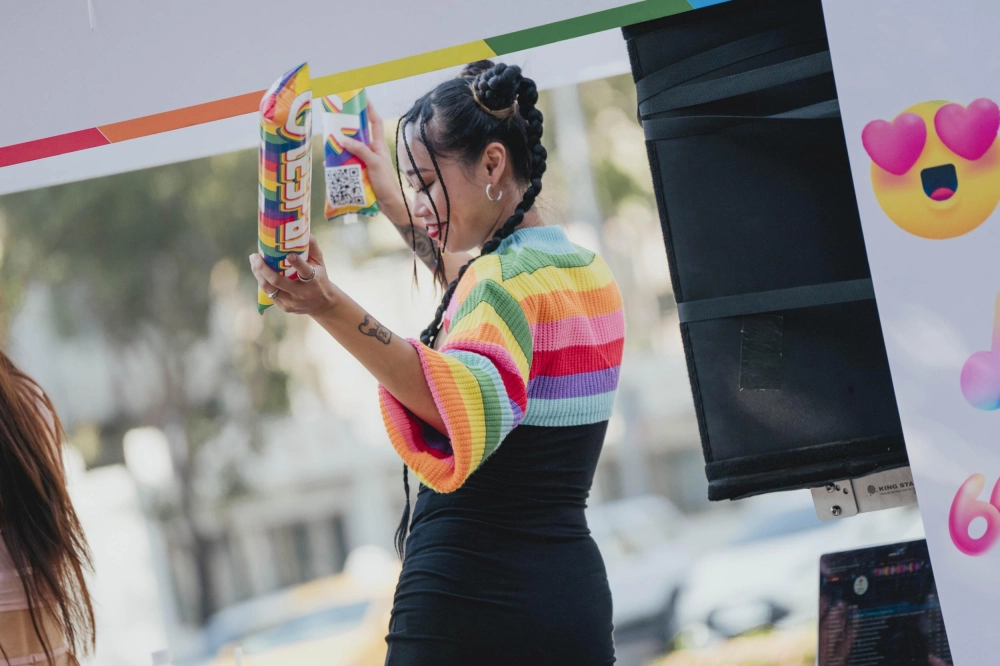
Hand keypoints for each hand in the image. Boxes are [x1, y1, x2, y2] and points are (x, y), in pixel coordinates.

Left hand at [250, 235, 340, 315]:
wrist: (323, 305)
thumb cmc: (320, 279)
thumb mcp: (321, 264)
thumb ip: (313, 248)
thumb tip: (305, 231)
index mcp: (314, 280)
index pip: (304, 271)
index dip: (296, 263)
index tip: (288, 254)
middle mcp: (302, 293)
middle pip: (278, 281)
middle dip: (263, 268)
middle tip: (255, 256)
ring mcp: (292, 301)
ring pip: (269, 289)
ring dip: (258, 274)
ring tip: (253, 262)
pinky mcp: (285, 307)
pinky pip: (269, 294)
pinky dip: (262, 282)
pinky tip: (258, 272)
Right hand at [340, 101, 406, 220]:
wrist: (390, 206)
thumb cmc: (386, 183)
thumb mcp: (374, 164)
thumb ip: (360, 150)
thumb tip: (343, 138)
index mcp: (379, 146)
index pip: (374, 123)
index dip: (369, 110)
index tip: (362, 98)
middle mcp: (372, 152)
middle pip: (358, 135)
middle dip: (347, 128)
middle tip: (335, 120)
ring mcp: (365, 162)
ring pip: (350, 150)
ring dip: (340, 147)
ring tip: (328, 141)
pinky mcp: (359, 173)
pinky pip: (346, 164)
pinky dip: (338, 162)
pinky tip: (328, 163)